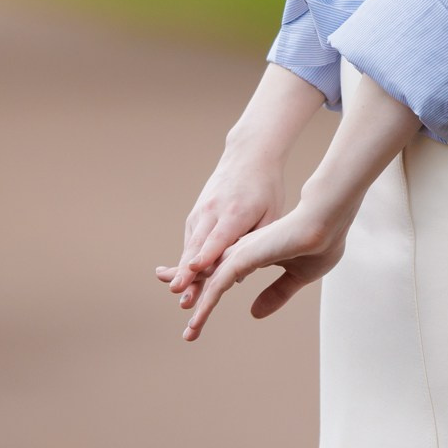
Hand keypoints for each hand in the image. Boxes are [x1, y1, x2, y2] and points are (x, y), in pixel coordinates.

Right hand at [155, 145, 283, 308]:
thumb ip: (256, 244)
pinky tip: (181, 277)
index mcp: (235, 212)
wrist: (248, 155)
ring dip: (181, 268)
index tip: (193, 271)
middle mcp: (213, 211)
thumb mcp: (272, 214)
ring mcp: (201, 211)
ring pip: (189, 244)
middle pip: (197, 245)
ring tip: (176, 290)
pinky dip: (186, 258)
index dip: (206, 256)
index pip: (217, 239)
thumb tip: (238, 276)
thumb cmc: (265, 188)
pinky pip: (191, 239)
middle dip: (186, 270)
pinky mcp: (196, 213)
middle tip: (177, 292)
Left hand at [174, 200, 350, 341]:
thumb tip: (254, 313)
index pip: (222, 273)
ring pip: (211, 283)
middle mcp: (242, 251)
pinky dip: (208, 300)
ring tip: (190, 334)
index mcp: (252, 253)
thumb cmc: (320, 242)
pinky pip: (220, 282)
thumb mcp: (297, 277)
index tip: (196, 307)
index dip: (207, 288)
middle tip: (184, 323)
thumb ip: (276, 293)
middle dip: (191, 292)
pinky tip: (198, 315)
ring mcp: (242, 252)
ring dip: (200, 309)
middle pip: (208, 275)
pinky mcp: (245, 255)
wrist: (330, 220)